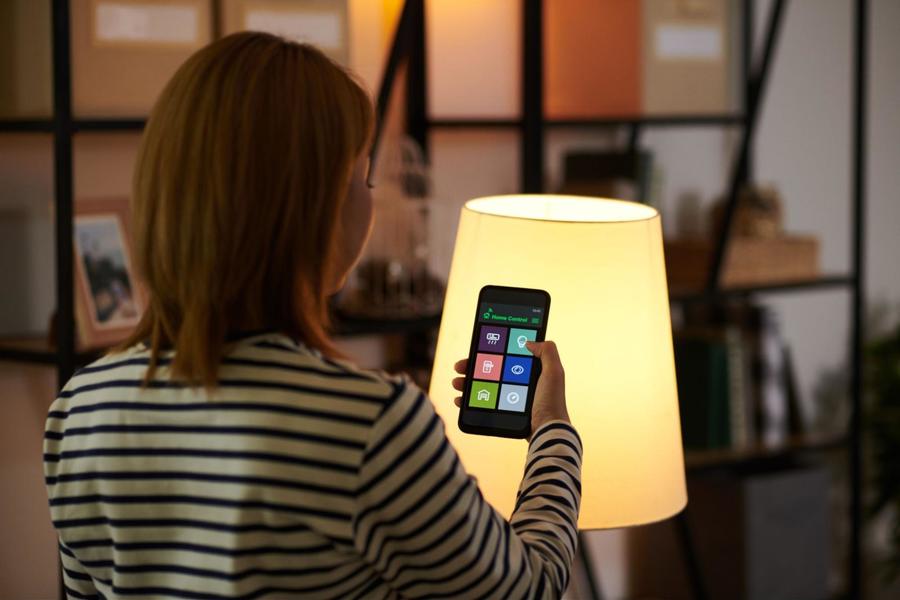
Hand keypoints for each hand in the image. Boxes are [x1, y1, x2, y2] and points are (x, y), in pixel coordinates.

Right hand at [451, 340, 568, 439]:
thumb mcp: (554, 372)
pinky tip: (460, 400)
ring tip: (457, 383)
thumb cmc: (551, 402)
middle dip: (471, 367)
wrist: (547, 431)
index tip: (475, 348)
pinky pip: (481, 404)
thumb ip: (547, 352)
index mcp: (529, 372)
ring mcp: (509, 399)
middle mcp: (518, 384)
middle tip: (459, 367)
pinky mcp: (503, 412)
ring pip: (482, 386)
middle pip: (489, 371)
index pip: (504, 356)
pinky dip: (468, 400)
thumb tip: (529, 341)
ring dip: (466, 383)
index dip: (488, 352)